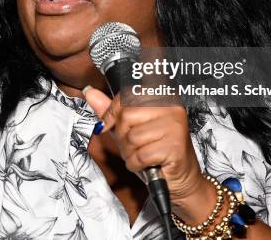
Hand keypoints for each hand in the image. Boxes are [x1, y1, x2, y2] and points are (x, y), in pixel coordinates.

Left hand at [83, 86, 215, 221]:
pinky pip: (140, 155)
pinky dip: (136, 164)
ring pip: (132, 137)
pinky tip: (146, 164)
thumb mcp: (130, 128)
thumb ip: (111, 110)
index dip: (112, 113)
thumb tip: (90, 92)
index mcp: (161, 97)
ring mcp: (175, 127)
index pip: (126, 95)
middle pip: (127, 115)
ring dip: (129, 152)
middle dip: (122, 136)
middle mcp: (171, 108)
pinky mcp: (175, 147)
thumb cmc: (155, 151)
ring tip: (141, 155)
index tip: (108, 125)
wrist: (180, 179)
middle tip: (133, 145)